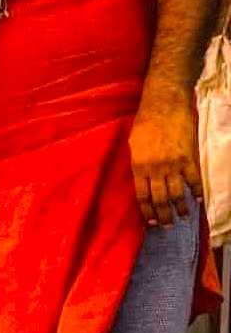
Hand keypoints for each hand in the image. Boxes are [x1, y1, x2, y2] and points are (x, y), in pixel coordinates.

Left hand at [130, 100, 200, 226]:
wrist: (164, 105)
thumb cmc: (145, 122)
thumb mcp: (134, 144)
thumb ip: (138, 163)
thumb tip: (142, 178)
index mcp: (139, 166)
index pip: (142, 196)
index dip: (147, 211)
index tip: (151, 223)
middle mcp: (155, 170)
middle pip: (160, 199)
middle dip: (164, 216)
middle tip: (168, 226)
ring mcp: (173, 165)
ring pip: (178, 193)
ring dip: (181, 208)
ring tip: (184, 217)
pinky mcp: (189, 158)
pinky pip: (194, 180)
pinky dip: (197, 192)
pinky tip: (199, 200)